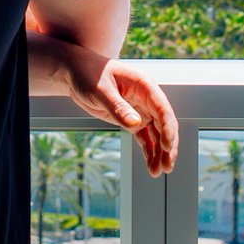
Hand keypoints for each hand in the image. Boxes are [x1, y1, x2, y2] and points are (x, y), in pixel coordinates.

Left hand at [33, 36, 177, 176]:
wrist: (75, 72)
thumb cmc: (89, 73)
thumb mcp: (101, 90)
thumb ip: (118, 107)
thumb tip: (136, 124)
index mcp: (144, 85)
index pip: (163, 109)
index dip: (168, 129)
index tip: (166, 147)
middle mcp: (147, 98)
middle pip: (164, 124)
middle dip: (168, 146)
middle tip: (167, 167)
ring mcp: (141, 110)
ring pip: (157, 134)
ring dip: (159, 153)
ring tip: (157, 171)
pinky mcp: (131, 119)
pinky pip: (145, 137)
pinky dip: (149, 151)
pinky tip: (151, 165)